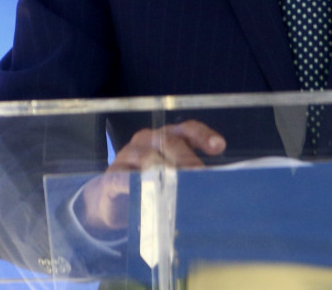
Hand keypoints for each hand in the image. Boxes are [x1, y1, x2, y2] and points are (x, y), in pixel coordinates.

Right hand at [79, 121, 225, 233]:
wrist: (113, 202)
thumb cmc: (150, 185)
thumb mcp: (172, 177)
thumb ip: (191, 176)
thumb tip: (217, 188)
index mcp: (166, 137)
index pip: (187, 129)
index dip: (203, 135)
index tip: (219, 146)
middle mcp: (147, 140)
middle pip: (170, 142)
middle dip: (188, 159)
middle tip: (200, 176)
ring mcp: (127, 156)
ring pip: (147, 157)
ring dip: (164, 171)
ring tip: (177, 186)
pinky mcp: (111, 177)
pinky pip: (122, 178)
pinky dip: (134, 185)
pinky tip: (146, 195)